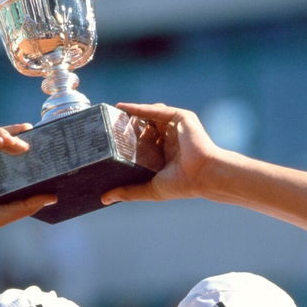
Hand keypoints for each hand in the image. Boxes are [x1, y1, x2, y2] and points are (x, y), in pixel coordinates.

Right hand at [0, 124, 55, 242]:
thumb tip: (53, 198)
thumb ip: (26, 206)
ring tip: (17, 143)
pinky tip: (0, 141)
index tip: (43, 145)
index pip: (13, 156)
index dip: (27, 149)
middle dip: (19, 138)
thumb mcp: (3, 213)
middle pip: (5, 142)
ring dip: (7, 135)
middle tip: (33, 140)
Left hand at [101, 103, 227, 204]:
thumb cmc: (182, 185)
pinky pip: (156, 110)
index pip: (143, 143)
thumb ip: (128, 192)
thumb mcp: (149, 189)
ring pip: (149, 115)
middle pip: (144, 127)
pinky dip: (140, 108)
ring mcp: (175, 128)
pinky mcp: (180, 117)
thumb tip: (103, 199)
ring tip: (113, 114)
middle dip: (127, 125)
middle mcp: (169, 139)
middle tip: (107, 125)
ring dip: (132, 113)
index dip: (127, 140)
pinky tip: (124, 108)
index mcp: (165, 155)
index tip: (108, 139)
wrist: (203, 174)